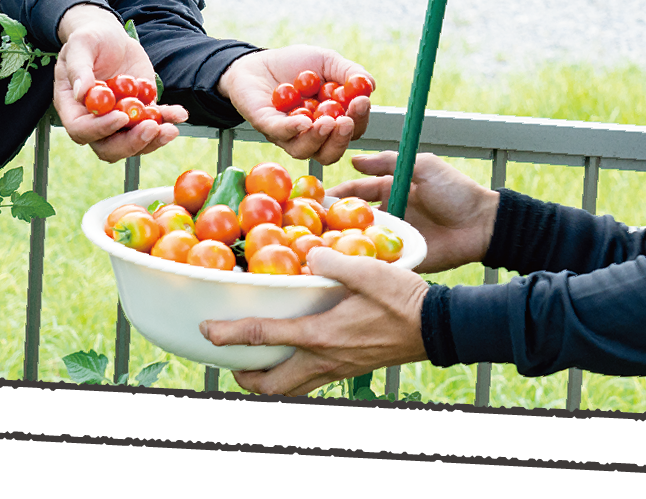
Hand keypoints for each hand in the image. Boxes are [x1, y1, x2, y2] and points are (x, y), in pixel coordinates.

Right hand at [53, 4, 186, 161]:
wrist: (110, 37)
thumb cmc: (89, 40)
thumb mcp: (80, 45)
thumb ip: (78, 68)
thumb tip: (82, 92)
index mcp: (73, 108)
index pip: (82, 130)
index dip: (101, 129)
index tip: (121, 117)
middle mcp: (95, 120)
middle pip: (109, 146)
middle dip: (131, 142)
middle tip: (151, 128)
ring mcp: (119, 118)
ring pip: (133, 142)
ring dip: (153, 140)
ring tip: (171, 128)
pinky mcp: (140, 110)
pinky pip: (154, 122)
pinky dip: (168, 120)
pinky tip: (179, 114)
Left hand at [200, 247, 428, 395]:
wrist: (438, 327)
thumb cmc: (404, 299)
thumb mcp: (369, 271)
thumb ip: (334, 262)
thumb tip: (308, 255)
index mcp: (320, 334)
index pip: (262, 338)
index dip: (229, 334)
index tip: (207, 331)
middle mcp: (323, 359)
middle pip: (270, 384)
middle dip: (245, 378)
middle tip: (232, 363)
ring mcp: (338, 368)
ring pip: (291, 389)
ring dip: (269, 381)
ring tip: (259, 364)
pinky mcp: (350, 369)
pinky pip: (312, 380)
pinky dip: (295, 374)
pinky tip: (300, 353)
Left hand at [217, 45, 373, 164]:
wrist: (258, 61)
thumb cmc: (295, 64)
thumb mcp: (326, 61)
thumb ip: (348, 71)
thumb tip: (370, 85)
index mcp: (331, 121)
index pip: (351, 130)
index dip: (359, 119)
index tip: (362, 101)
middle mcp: (311, 135)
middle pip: (331, 151)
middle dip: (342, 138)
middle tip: (346, 121)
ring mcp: (288, 135)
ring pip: (306, 150)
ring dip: (320, 138)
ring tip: (327, 121)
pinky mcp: (267, 127)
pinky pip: (281, 134)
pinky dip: (293, 129)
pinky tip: (304, 121)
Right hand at [327, 151, 498, 272]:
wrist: (483, 224)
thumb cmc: (455, 191)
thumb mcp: (422, 166)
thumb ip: (389, 163)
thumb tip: (354, 160)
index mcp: (390, 191)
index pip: (356, 193)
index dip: (336, 196)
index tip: (313, 201)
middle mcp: (388, 215)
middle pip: (353, 220)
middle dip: (331, 224)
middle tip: (307, 229)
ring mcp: (394, 239)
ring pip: (361, 242)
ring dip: (342, 246)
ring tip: (318, 251)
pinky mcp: (403, 260)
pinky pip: (379, 263)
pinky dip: (363, 266)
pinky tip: (343, 269)